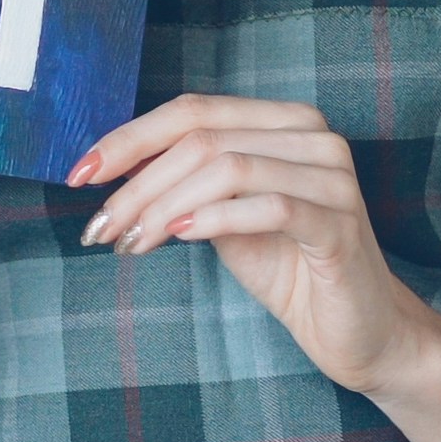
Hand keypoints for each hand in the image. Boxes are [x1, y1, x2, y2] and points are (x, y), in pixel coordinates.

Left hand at [72, 94, 440, 397]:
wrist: (360, 331)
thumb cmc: (289, 268)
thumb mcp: (222, 217)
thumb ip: (182, 184)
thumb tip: (110, 168)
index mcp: (283, 121)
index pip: (192, 110)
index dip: (129, 138)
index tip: (79, 174)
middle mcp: (312, 135)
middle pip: (202, 138)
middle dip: (137, 182)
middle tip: (100, 227)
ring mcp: (332, 177)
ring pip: (227, 167)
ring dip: (164, 206)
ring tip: (132, 243)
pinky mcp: (340, 224)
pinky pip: (269, 206)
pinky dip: (215, 219)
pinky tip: (179, 238)